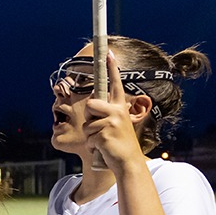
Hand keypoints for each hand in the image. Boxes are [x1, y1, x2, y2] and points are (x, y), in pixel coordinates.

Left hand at [81, 51, 147, 170]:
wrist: (128, 162)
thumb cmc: (119, 143)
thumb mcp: (116, 123)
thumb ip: (106, 113)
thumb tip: (92, 105)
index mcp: (120, 107)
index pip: (115, 84)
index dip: (111, 68)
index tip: (109, 52)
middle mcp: (117, 111)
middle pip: (90, 104)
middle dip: (89, 117)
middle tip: (100, 128)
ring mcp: (112, 122)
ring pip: (87, 123)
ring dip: (91, 135)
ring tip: (104, 140)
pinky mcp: (105, 134)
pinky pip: (89, 137)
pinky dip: (92, 145)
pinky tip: (103, 148)